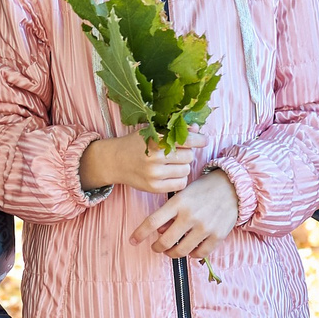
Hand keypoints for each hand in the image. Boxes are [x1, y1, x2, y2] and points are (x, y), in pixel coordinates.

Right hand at [81, 131, 197, 195]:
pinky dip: (180, 178)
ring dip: (183, 166)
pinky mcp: (154, 188)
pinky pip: (180, 184)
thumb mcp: (152, 131)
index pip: (186, 140)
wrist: (114, 161)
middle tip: (178, 151)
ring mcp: (154, 174)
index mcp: (155, 139)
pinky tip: (171, 173)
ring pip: (186, 170)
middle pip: (189, 156)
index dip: (199, 140)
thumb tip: (197, 130)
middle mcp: (154, 157)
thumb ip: (174, 130)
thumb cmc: (136, 144)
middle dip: (187, 153)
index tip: (203, 140)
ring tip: (173, 162)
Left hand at [133, 169, 237, 260]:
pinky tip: (190, 250)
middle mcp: (190, 215)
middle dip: (157, 247)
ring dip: (172, 253)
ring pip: (181, 251)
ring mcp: (204, 227)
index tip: (133, 240)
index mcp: (178, 202)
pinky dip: (192, 254)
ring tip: (172, 250)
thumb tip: (159, 232)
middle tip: (156, 247)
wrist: (232, 186)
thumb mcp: (183, 194)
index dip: (139, 234)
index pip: (152, 222)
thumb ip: (170, 213)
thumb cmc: (203, 189)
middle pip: (165, 241)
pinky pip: (199, 253)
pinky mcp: (217, 235)